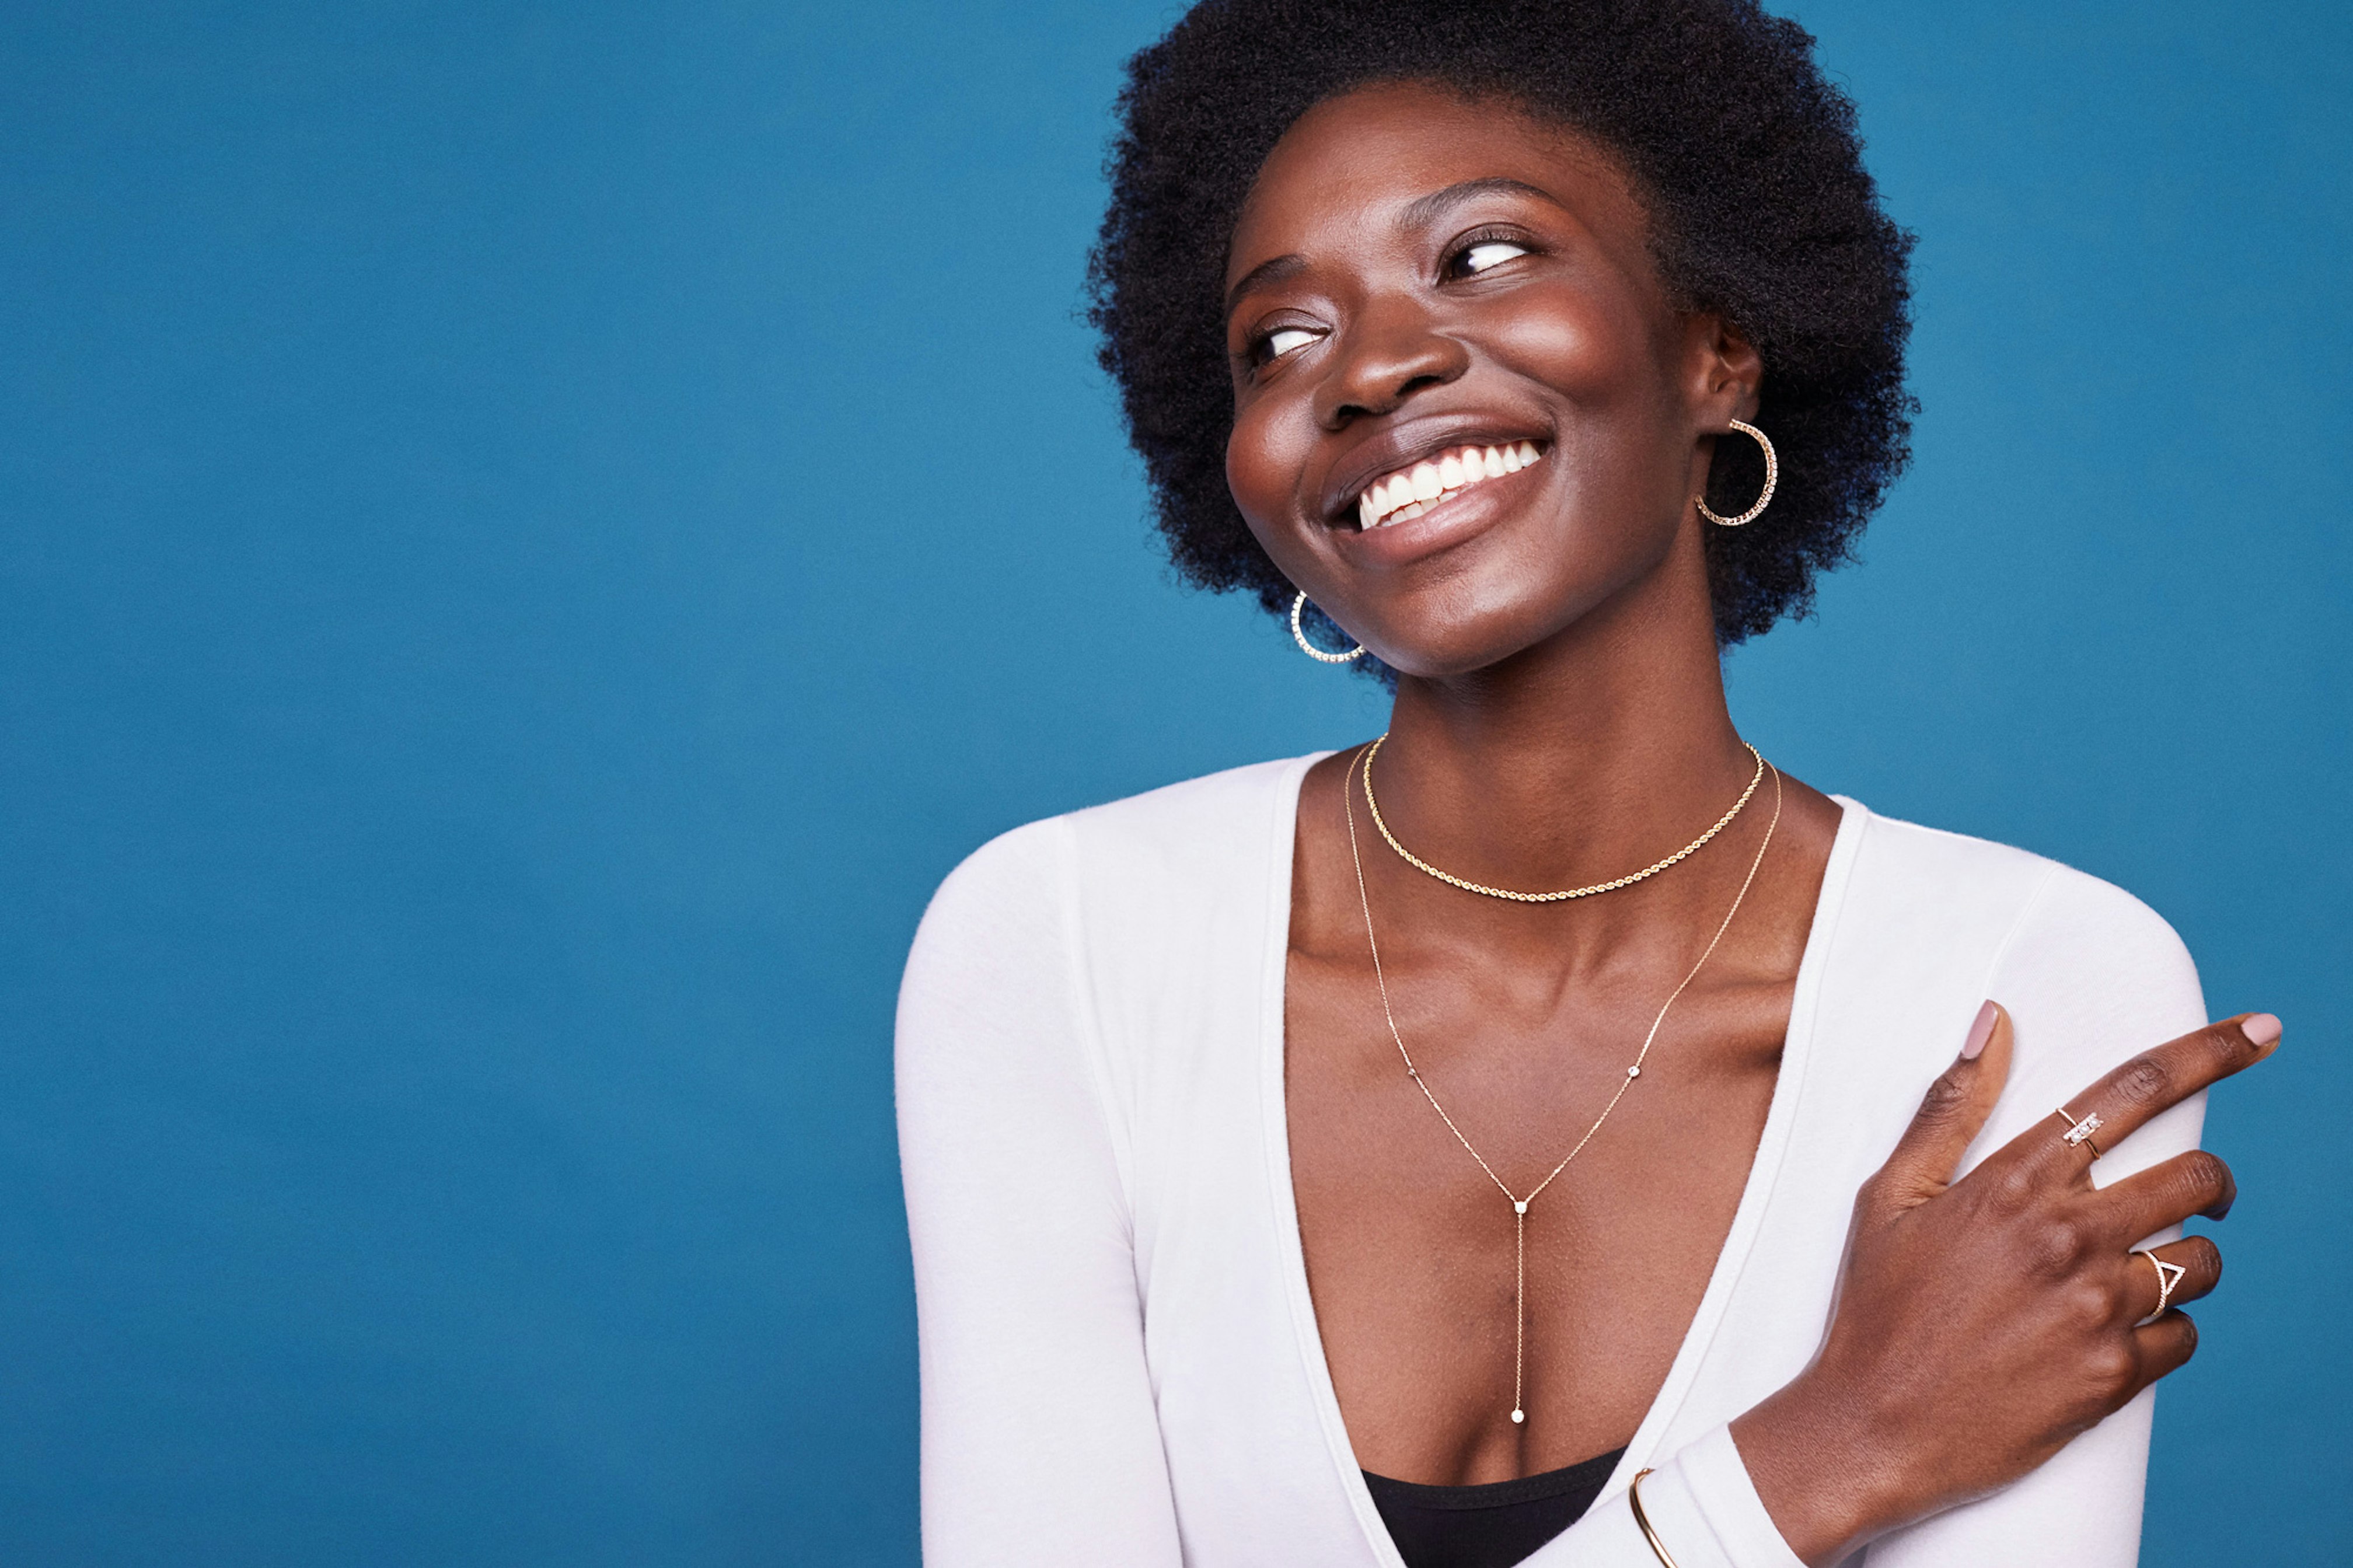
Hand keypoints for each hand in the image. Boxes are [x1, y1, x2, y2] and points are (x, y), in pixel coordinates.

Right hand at [1730, 1004, 2279, 1564]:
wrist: (1872, 1428)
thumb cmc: (1876, 1309)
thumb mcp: (1890, 1197)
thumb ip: (1949, 1108)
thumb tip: (1992, 1021)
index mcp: (2014, 1182)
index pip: (2132, 1091)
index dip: (2208, 1052)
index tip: (2260, 1030)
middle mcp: (2066, 1236)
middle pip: (2197, 1176)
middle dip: (2214, 1181)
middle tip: (2200, 1194)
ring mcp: (2096, 1308)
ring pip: (2201, 1263)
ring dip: (2186, 1262)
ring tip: (2142, 1277)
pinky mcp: (2113, 1375)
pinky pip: (2185, 1337)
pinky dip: (2165, 1332)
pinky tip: (2118, 1336)